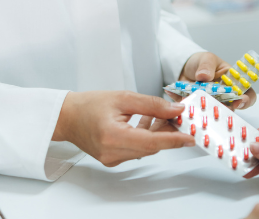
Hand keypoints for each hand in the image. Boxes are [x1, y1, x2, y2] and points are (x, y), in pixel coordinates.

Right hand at [52, 90, 193, 166]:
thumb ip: (151, 104)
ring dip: (158, 134)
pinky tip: (149, 122)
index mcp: (113, 136)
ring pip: (145, 149)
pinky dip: (146, 137)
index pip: (151, 142)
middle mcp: (112, 153)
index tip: (191, 137)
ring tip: (164, 115)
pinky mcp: (112, 159)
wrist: (67, 117)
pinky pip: (137, 150)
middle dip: (168, 133)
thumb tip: (175, 110)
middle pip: (151, 146)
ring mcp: (112, 159)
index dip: (174, 140)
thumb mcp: (123, 98)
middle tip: (181, 118)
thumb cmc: (89, 105)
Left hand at [179, 51, 257, 109]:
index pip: (247, 93)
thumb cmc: (202, 62)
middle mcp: (225, 96)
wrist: (184, 67)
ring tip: (197, 106)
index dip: (246, 100)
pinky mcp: (197, 107)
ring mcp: (211, 103)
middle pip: (230, 107)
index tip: (238, 101)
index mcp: (233, 83)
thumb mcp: (207, 58)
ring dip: (206, 111)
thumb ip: (207, 65)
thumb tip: (204, 76)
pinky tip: (183, 103)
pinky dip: (190, 108)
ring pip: (214, 113)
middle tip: (215, 107)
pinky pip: (195, 112)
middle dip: (224, 109)